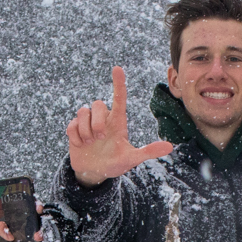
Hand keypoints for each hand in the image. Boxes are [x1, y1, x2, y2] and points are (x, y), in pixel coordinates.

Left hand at [0, 203, 46, 241]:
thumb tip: (10, 235)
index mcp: (11, 223)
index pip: (24, 212)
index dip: (33, 208)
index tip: (37, 206)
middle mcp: (19, 231)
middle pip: (34, 222)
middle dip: (40, 221)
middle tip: (35, 225)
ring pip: (39, 235)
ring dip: (42, 234)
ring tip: (37, 237)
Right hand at [67, 66, 174, 186]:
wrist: (94, 172)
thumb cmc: (115, 163)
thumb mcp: (131, 159)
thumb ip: (148, 152)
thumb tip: (170, 147)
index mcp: (117, 121)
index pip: (119, 98)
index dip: (118, 83)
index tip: (117, 68)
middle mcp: (103, 119)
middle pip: (97, 104)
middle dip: (97, 122)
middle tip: (99, 138)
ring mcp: (87, 123)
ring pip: (82, 111)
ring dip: (85, 130)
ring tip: (90, 143)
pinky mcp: (74, 129)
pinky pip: (71, 125)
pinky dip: (75, 137)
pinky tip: (80, 145)